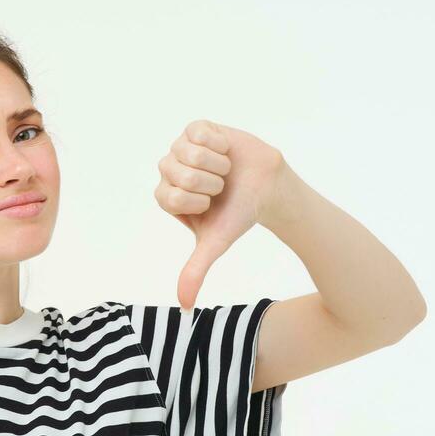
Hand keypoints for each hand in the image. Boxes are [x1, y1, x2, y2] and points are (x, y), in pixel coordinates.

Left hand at [155, 119, 284, 309]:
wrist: (267, 188)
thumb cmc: (238, 215)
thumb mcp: (215, 244)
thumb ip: (195, 270)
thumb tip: (183, 306)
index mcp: (167, 197)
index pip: (171, 196)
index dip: (198, 200)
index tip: (212, 203)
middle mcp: (169, 172)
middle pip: (180, 173)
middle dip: (210, 182)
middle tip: (221, 186)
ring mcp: (181, 149)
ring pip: (189, 152)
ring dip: (216, 163)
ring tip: (224, 170)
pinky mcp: (196, 130)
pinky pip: (198, 132)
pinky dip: (218, 143)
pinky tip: (225, 151)